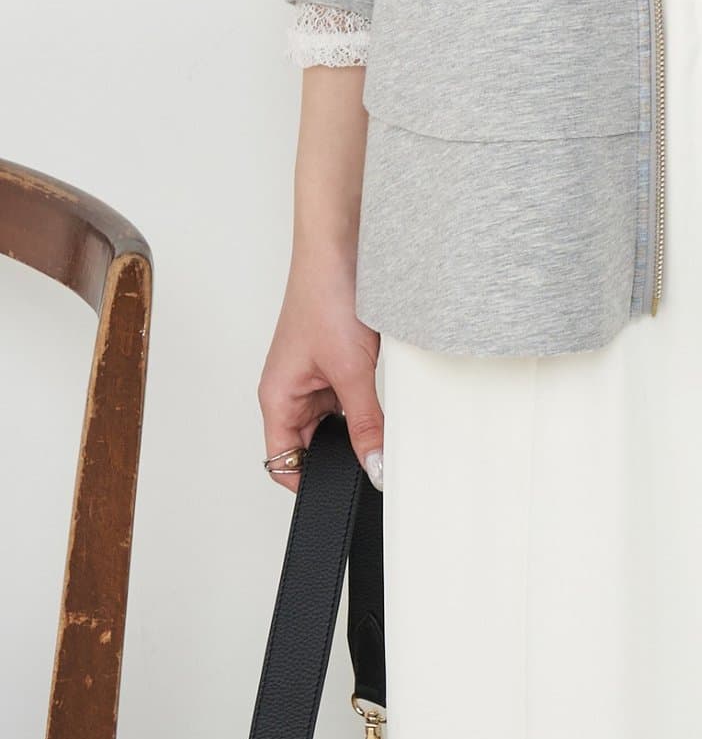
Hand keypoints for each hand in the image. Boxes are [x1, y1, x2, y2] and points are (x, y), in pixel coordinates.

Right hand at [258, 241, 382, 494]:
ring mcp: (318, 374)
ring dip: (362, 418)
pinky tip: (387, 385)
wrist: (344, 245)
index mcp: (278, 398)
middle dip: (346, 449)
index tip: (348, 493)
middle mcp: (293, 389)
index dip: (312, 483)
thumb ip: (365, 423)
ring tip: (379, 403)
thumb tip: (375, 467)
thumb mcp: (352, 370)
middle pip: (317, 444)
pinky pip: (355, 393)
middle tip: (377, 451)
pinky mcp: (341, 358)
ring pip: (340, 418)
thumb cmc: (326, 295)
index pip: (285, 463)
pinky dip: (371, 396)